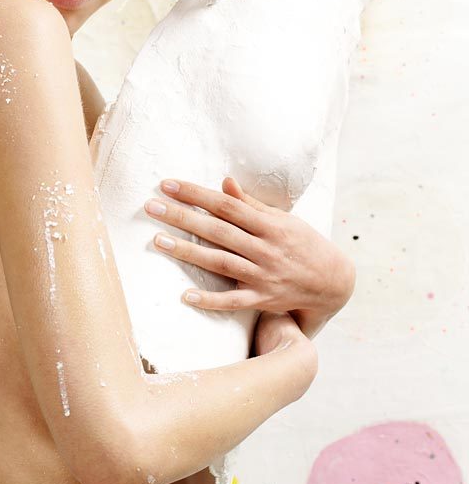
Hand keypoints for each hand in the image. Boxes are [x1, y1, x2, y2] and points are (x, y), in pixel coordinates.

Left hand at [143, 176, 355, 334]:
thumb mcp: (283, 219)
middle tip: (151, 207)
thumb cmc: (302, 244)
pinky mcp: (262, 299)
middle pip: (217, 231)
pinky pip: (233, 301)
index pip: (226, 205)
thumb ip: (251, 204)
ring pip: (220, 262)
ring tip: (157, 241)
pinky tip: (185, 295)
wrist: (332, 282)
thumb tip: (224, 182)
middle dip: (182, 217)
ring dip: (187, 252)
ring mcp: (263, 276)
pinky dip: (210, 300)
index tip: (168, 184)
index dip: (196, 194)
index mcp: (270, 225)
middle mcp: (265, 249)